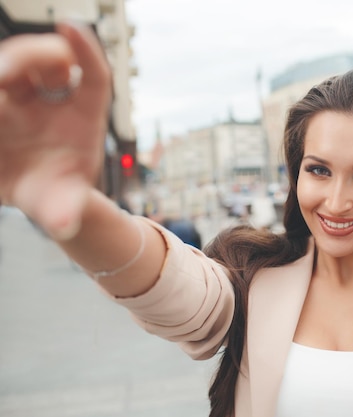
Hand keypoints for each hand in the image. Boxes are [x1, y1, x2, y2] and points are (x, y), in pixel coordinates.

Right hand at [0, 22, 110, 239]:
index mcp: (83, 119)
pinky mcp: (0, 105)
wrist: (41, 199)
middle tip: (13, 67)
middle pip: (46, 63)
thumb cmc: (62, 194)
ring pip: (10, 67)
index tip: (72, 28)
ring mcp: (21, 101)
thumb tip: (64, 225)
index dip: (88, 51)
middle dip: (32, 56)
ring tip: (1, 81)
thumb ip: (64, 212)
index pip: (94, 79)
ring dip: (4, 66)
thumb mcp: (63, 206)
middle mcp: (53, 103)